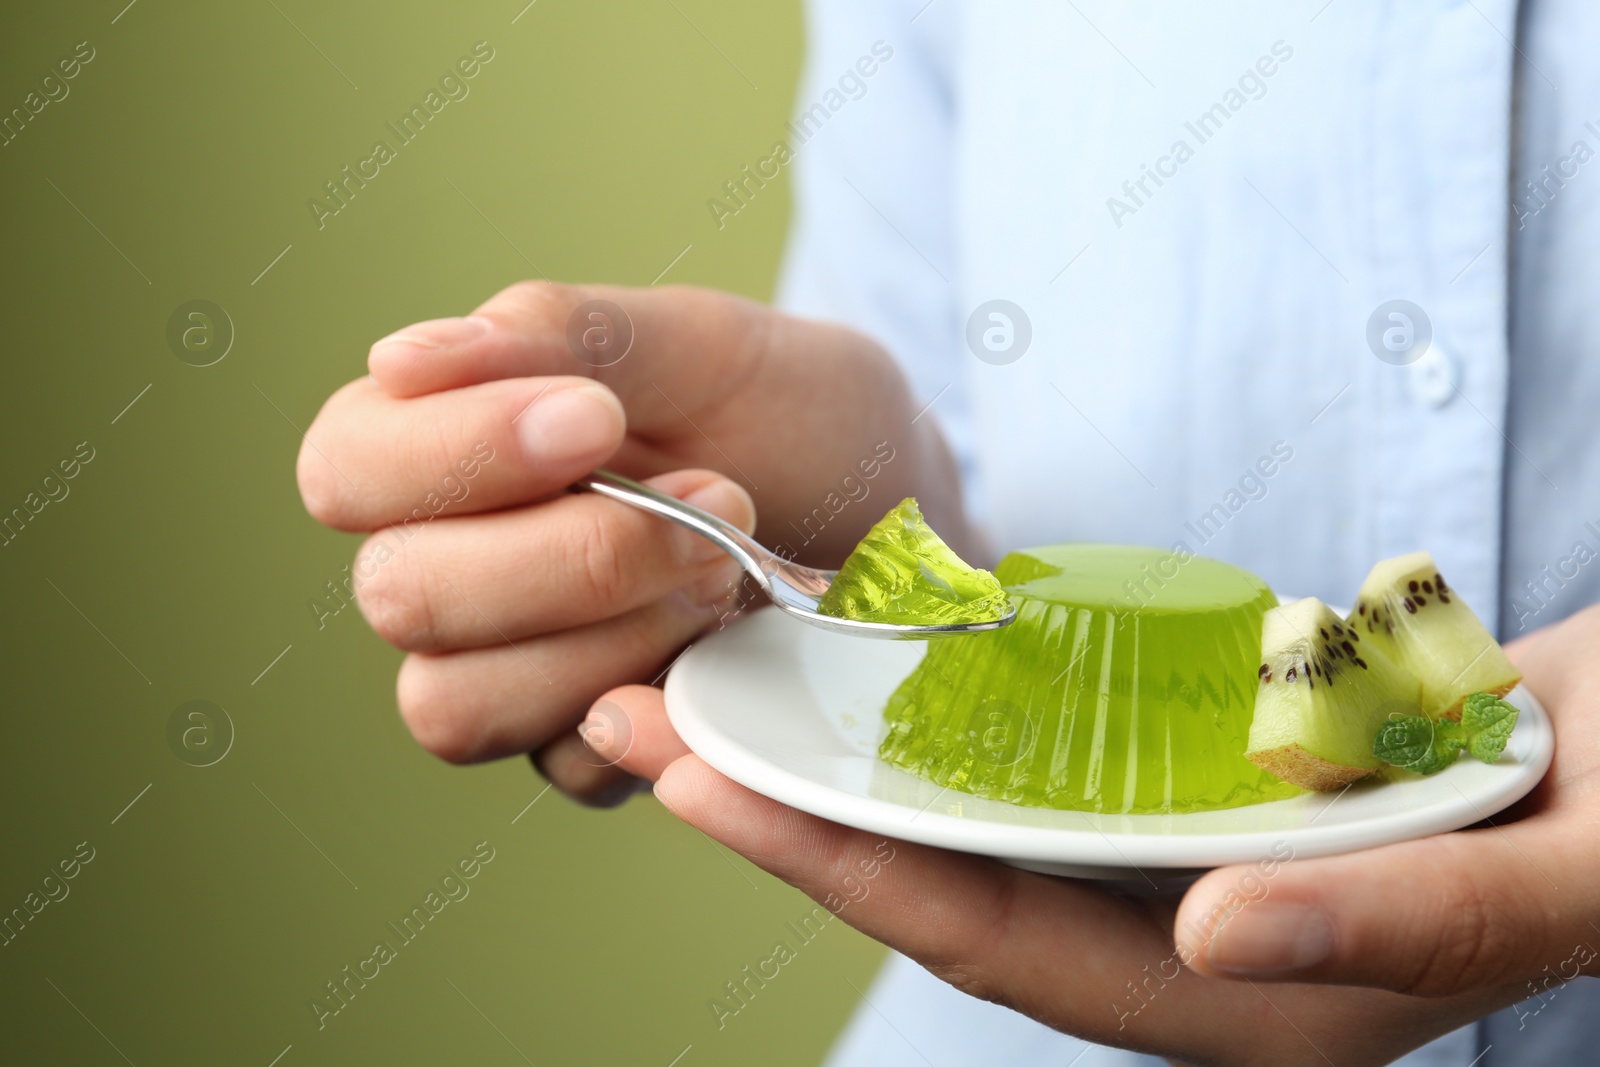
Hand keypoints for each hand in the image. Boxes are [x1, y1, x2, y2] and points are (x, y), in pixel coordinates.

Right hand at [296, 281, 964, 803]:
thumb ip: (564, 334)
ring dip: (607, 634)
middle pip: (402, 596)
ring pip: (456, 702)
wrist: (897, 514)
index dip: (453, 455)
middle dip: (569, 553)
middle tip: (717, 499)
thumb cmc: (789, 412)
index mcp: (446, 446)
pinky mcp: (585, 745)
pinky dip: (657, 706)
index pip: (348, 467)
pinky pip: (567, 763)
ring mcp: (512, 668)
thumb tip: (403, 358)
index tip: (597, 418)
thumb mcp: (704, 344)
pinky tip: (729, 645)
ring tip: (726, 570)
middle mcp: (453, 565)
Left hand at [583, 603, 1599, 1065]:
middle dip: (786, 815)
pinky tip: (849, 656)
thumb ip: (1394, 916)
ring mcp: (1180, 870)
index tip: (704, 784)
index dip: (844, 869)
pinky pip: (1029, 763)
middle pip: (947, 885)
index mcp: (1253, 1001)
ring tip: (700, 680)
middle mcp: (1188, 948)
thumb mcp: (1554, 864)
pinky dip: (933, 716)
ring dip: (836, 758)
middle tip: (636, 722)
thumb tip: (1213, 936)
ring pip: (971, 823)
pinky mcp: (1187, 794)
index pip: (1003, 943)